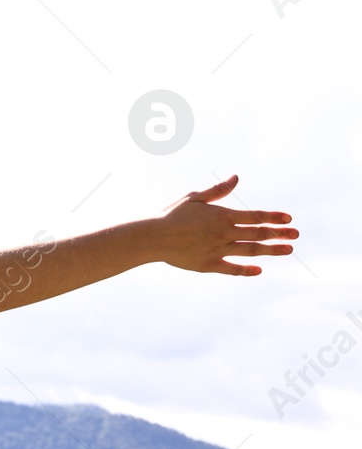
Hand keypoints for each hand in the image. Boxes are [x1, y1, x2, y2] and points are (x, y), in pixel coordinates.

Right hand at [154, 174, 297, 275]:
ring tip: (288, 250)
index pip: (254, 216)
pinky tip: (259, 270)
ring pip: (250, 251)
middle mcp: (223, 233)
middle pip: (258, 234)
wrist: (152, 237)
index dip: (273, 217)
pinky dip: (246, 270)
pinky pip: (231, 268)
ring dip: (271, 250)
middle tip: (296, 235)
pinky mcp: (208, 265)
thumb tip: (236, 178)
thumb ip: (217, 190)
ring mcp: (217, 250)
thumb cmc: (170, 215)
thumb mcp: (194, 198)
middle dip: (279, 234)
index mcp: (221, 216)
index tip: (288, 219)